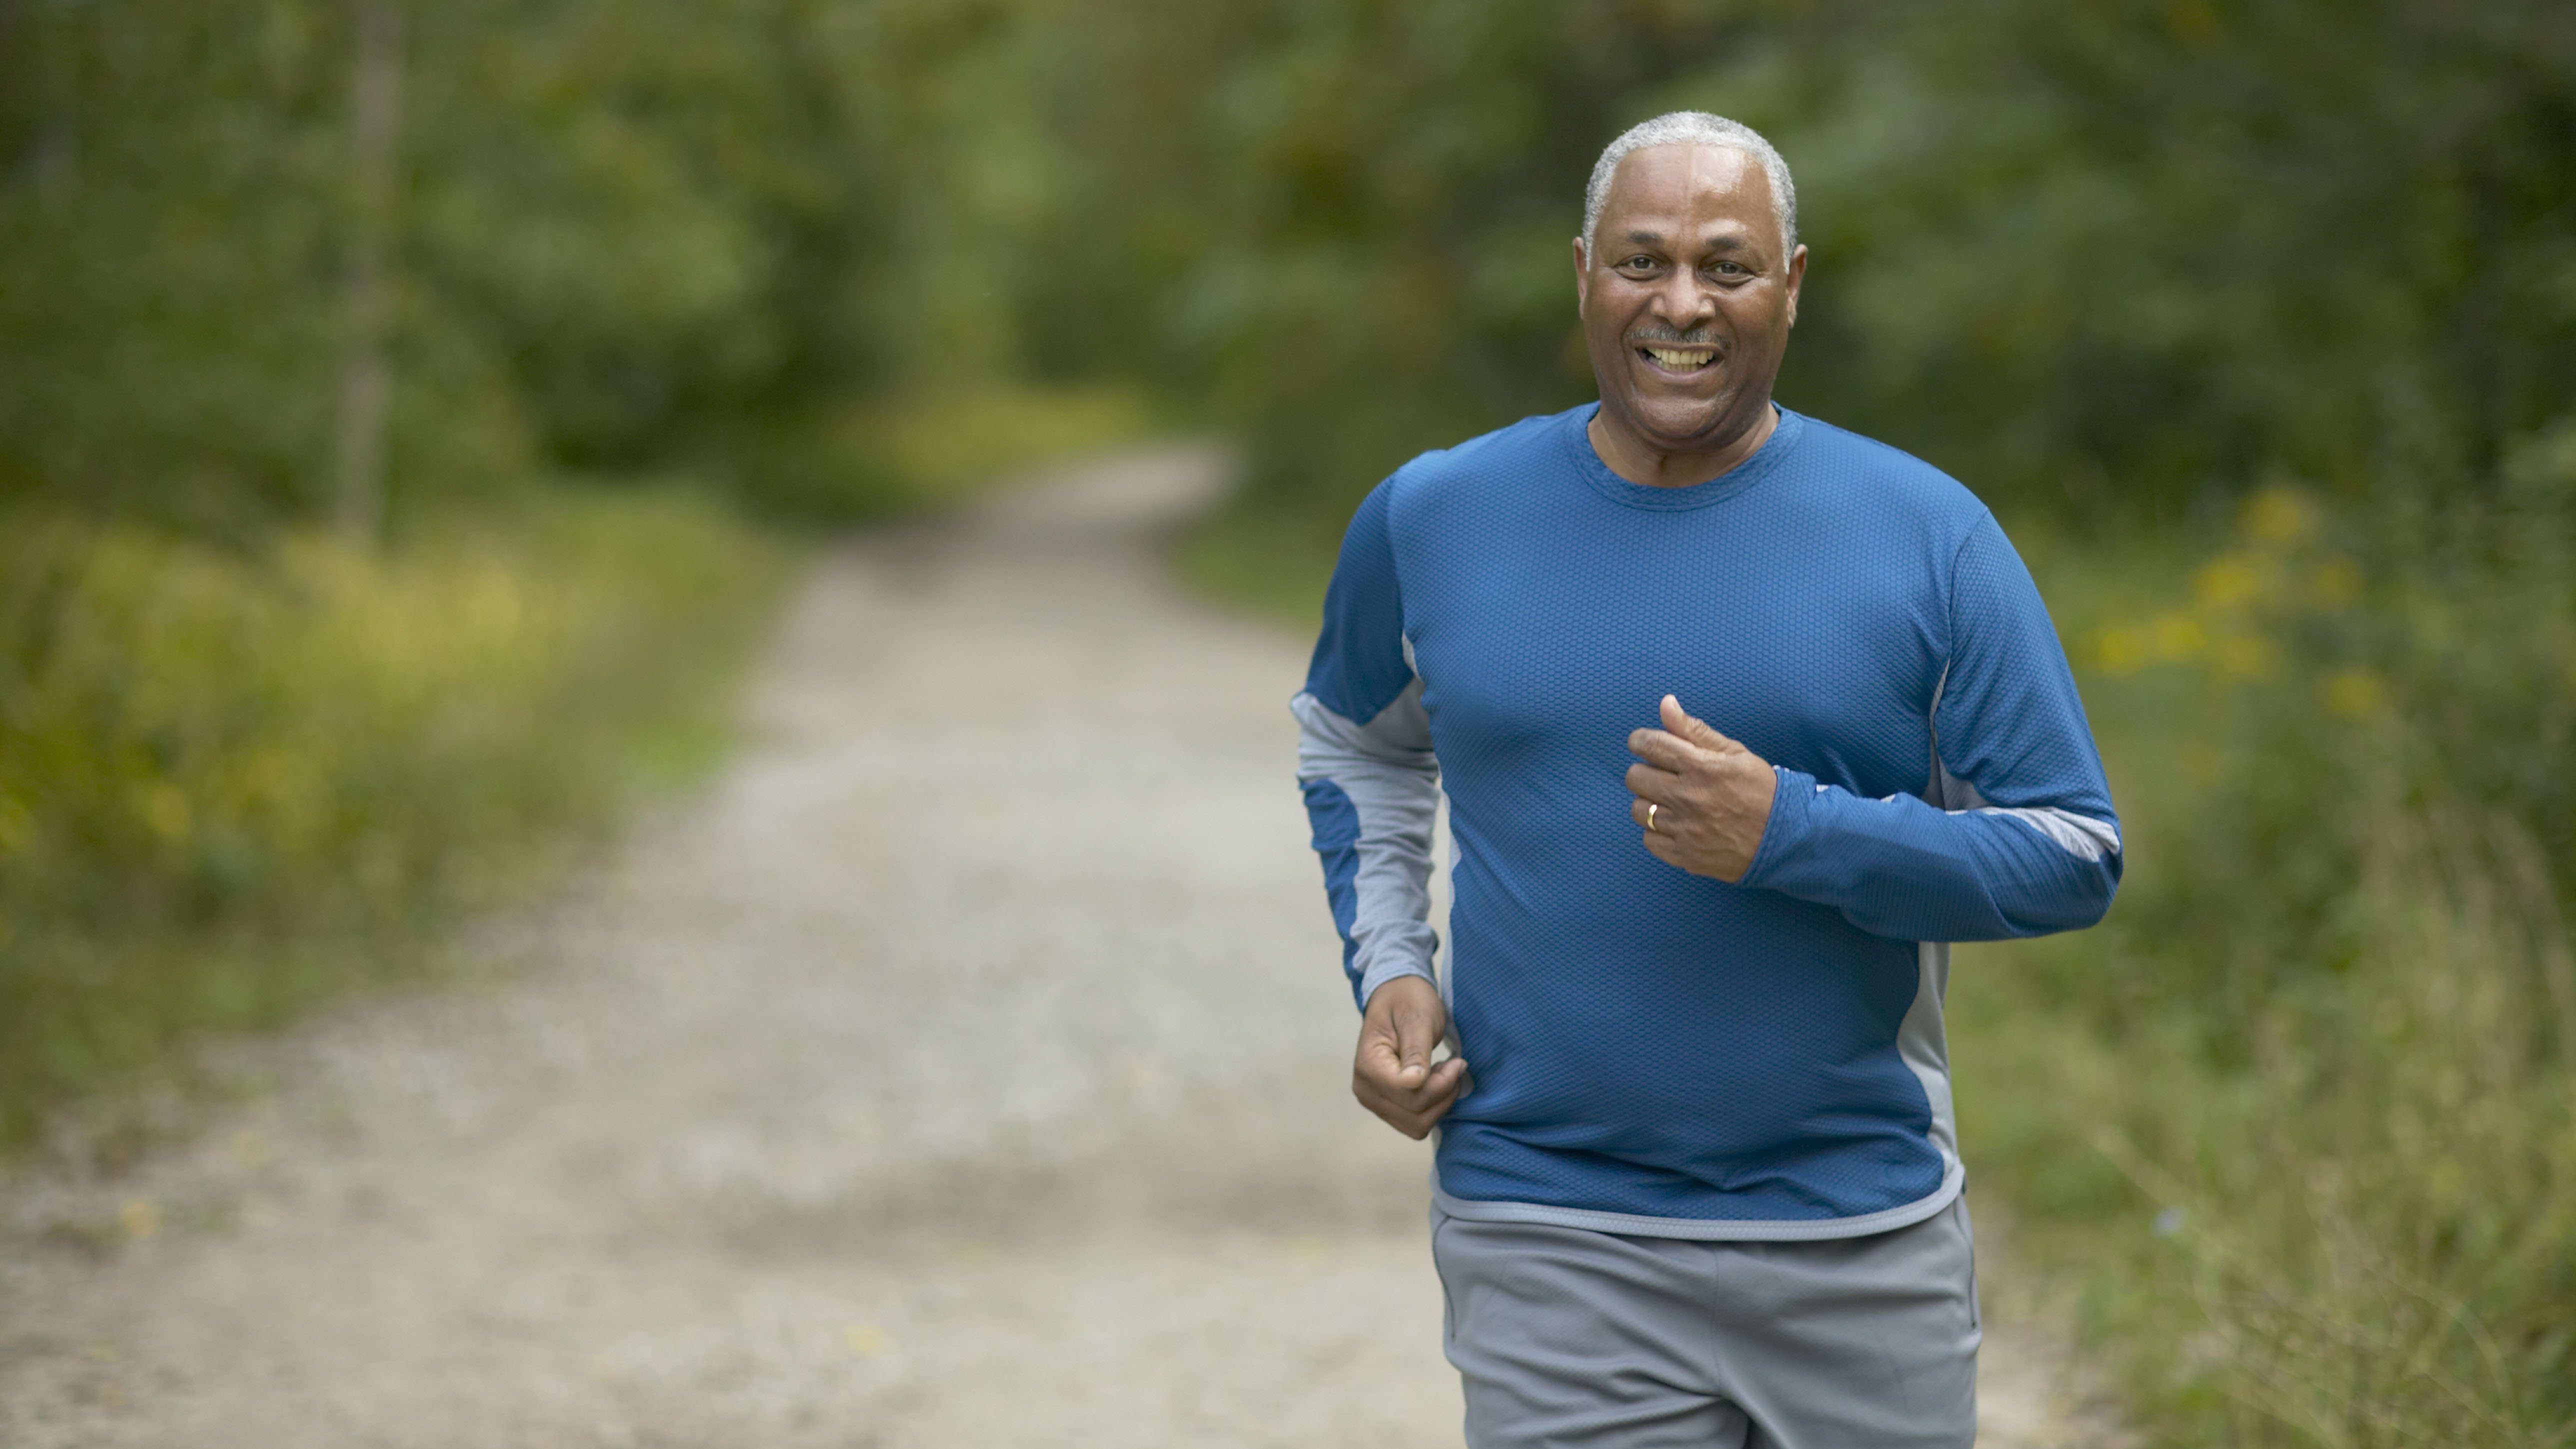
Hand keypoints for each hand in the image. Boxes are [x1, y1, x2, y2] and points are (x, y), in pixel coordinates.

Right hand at [1352, 974, 1467, 1138]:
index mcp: (1369, 1066)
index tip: (1457, 1061)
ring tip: (1443, 1071)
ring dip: (1440, 1102)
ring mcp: (1373, 1102)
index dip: (1441, 1084)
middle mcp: (1365, 1090)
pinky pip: (1415, 1122)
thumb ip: (1416, 1051)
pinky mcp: (1386, 1107)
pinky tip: (1435, 1080)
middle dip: (1443, 1093)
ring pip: (1417, 1125)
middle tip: (1454, 1065)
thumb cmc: (1408, 1002)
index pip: (1411, 1095)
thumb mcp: (1417, 1019)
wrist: (1395, 998)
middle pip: (1415, 1115)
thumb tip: (1413, 1082)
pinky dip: (1433, 1106)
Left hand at [1626, 694, 1777, 882]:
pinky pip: (1649, 840)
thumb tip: (1666, 704)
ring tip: (1671, 801)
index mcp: (1700, 767)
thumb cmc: (1761, 790)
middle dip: (1645, 770)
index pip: (1649, 745)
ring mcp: (1684, 829)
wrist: (1786, 837)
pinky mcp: (1684, 855)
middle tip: (1663, 775)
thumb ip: (1695, 730)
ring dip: (1650, 802)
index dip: (1640, 740)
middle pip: (1635, 777)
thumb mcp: (1734, 753)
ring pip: (1638, 810)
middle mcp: (1687, 797)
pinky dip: (1657, 832)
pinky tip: (1676, 825)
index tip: (1644, 743)